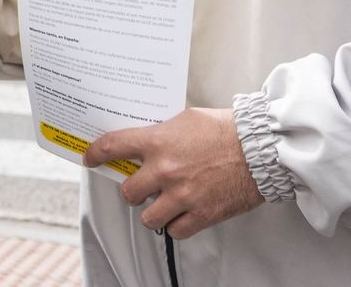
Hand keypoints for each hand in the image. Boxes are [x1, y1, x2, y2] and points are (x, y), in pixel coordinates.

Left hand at [83, 107, 262, 239]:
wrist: (260, 148)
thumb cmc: (227, 130)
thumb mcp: (186, 119)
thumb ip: (163, 133)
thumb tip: (148, 141)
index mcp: (158, 142)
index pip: (113, 146)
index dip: (95, 154)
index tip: (90, 159)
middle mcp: (164, 170)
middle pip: (128, 191)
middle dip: (132, 190)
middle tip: (141, 187)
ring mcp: (181, 195)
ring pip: (148, 217)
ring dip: (153, 211)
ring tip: (163, 204)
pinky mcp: (201, 214)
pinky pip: (175, 230)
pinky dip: (177, 225)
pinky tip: (182, 215)